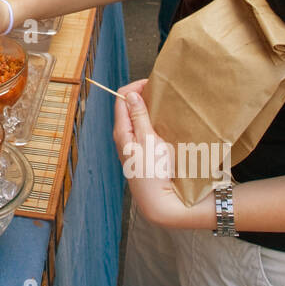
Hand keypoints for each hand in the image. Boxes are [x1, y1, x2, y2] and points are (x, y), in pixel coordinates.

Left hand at [112, 80, 191, 226]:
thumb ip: (139, 117)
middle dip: (142, 97)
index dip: (135, 87)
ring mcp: (131, 147)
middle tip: (160, 93)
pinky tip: (163, 125)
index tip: (152, 83)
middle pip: (127, 109)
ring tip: (163, 106)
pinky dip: (151, 123)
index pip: (121, 99)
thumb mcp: (149, 140)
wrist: (160, 201)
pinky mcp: (141, 154)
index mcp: (121, 132)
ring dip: (147, 110)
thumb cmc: (155, 171)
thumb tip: (131, 95)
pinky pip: (142, 132)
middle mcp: (123, 138)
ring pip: (136, 120)